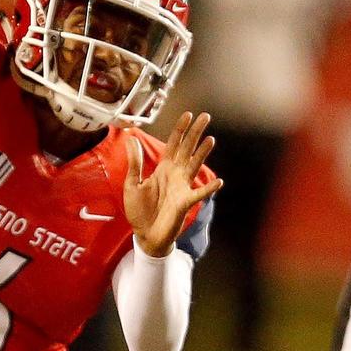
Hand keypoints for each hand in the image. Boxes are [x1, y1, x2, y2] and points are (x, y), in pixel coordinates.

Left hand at [124, 113, 220, 257]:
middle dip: (195, 133)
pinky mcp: (185, 202)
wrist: (145, 234)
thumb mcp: (132, 184)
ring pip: (194, 166)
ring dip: (202, 154)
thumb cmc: (140, 211)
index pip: (174, 144)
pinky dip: (209, 188)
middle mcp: (175, 174)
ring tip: (210, 139)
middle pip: (187, 149)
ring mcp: (182, 187)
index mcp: (163, 168)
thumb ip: (135, 162)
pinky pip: (199, 194)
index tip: (188, 115)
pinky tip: (218, 182)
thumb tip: (131, 138)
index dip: (180, 129)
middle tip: (205, 116)